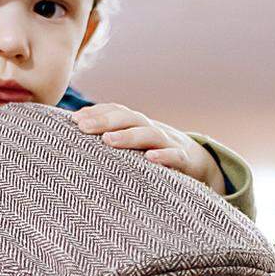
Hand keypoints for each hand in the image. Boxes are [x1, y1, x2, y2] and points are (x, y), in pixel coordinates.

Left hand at [74, 104, 226, 193]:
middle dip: (106, 120)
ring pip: (151, 134)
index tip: (74, 120)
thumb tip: (75, 130)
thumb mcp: (136, 145)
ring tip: (108, 140)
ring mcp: (171, 144)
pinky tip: (150, 158)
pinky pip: (176, 157)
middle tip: (83, 127)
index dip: (97, 112)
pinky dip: (165, 156)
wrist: (200, 164)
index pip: (118, 111)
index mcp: (140, 125)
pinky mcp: (186, 162)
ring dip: (129, 136)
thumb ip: (111, 138)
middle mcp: (154, 129)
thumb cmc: (156, 154)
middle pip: (130, 118)